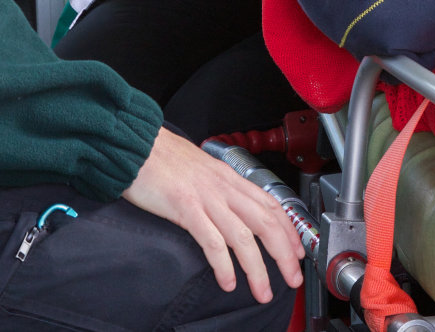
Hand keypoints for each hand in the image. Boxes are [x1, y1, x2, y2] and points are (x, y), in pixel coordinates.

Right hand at [122, 128, 303, 301]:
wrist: (136, 143)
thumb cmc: (164, 158)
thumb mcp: (202, 170)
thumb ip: (220, 188)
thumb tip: (233, 209)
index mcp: (230, 178)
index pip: (272, 205)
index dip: (290, 230)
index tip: (299, 252)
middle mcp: (224, 187)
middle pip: (266, 223)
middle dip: (284, 254)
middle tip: (292, 278)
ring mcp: (206, 197)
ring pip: (243, 237)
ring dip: (256, 269)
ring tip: (262, 291)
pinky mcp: (185, 207)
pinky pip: (211, 241)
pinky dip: (223, 265)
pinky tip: (227, 282)